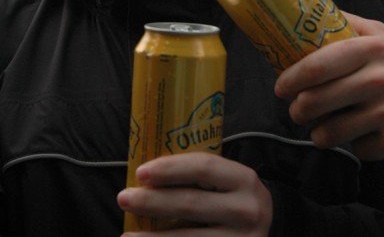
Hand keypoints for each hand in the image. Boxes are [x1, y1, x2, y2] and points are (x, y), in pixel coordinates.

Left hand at [118, 152, 272, 235]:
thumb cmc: (233, 204)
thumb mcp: (228, 185)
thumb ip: (202, 177)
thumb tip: (148, 175)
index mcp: (245, 180)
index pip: (204, 167)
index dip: (170, 168)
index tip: (140, 172)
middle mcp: (248, 210)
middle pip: (191, 203)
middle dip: (152, 200)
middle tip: (123, 197)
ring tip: (126, 235)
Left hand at [275, 13, 383, 161]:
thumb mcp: (383, 34)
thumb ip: (346, 24)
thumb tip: (306, 11)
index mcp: (371, 48)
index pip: (317, 64)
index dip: (292, 78)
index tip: (280, 86)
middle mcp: (378, 79)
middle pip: (315, 101)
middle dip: (298, 110)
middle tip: (297, 110)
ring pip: (330, 132)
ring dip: (320, 134)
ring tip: (324, 128)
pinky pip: (358, 150)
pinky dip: (357, 146)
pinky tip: (365, 133)